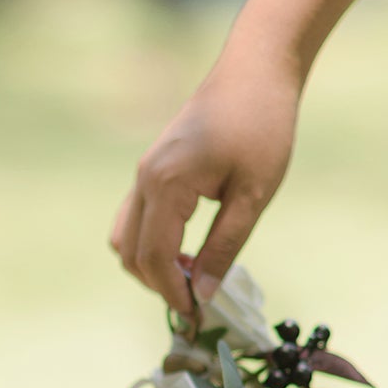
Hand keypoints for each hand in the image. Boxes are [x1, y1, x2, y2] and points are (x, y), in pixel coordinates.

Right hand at [110, 45, 301, 314]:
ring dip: (150, 264)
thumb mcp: (253, 194)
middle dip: (158, 284)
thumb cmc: (262, 126)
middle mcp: (144, 180)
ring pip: (125, 236)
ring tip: (193, 272)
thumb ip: (225, 246)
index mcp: (166, 185)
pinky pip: (135, 217)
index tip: (198, 316)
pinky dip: (151, 242)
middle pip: (129, 253)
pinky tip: (189, 246)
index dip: (172, 293)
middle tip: (198, 299)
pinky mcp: (152, 168)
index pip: (154, 257)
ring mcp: (143, 172)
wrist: (254, 70)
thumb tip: (203, 292)